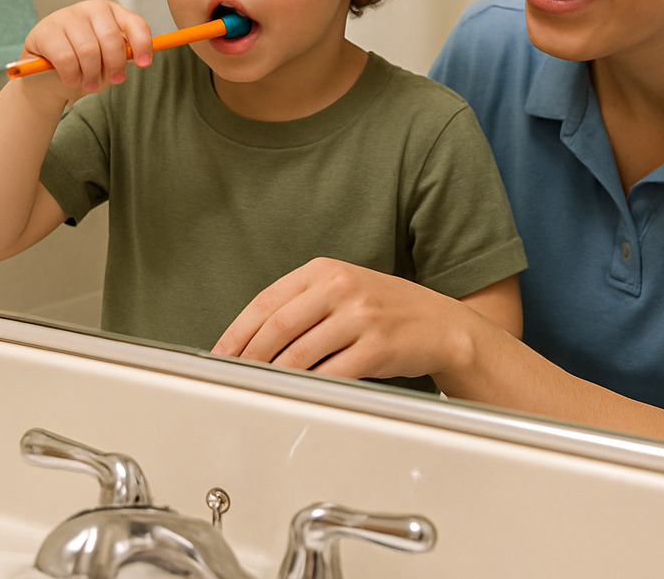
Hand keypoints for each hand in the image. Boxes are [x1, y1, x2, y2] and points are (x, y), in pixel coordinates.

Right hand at [18, 0, 152, 102]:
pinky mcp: (44, 31)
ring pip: (88, 50)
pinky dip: (72, 76)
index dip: (142, 44)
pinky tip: (72, 80)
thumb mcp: (108, 60)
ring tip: (88, 84)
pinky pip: (66, 58)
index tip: (144, 64)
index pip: (134, 23)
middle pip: (111, 38)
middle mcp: (90, 9)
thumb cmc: (84, 65)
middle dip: (114, 65)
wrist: (47, 76)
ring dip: (91, 75)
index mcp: (111, 12)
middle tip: (113, 81)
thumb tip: (140, 59)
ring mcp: (65, 16)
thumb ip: (124, 56)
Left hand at [212, 258, 477, 381]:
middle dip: (248, 357)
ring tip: (261, 388)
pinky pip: (331, 373)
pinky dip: (309, 387)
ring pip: (299, 353)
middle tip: (233, 376)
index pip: (267, 300)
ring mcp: (360, 316)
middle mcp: (341, 287)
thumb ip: (303, 304)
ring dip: (274, 376)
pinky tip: (298, 393)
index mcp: (326, 270)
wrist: (442, 324)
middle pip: (278, 327)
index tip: (221, 353)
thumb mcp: (345, 289)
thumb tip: (253, 339)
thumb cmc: (389, 310)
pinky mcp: (376, 347)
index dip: (237, 331)